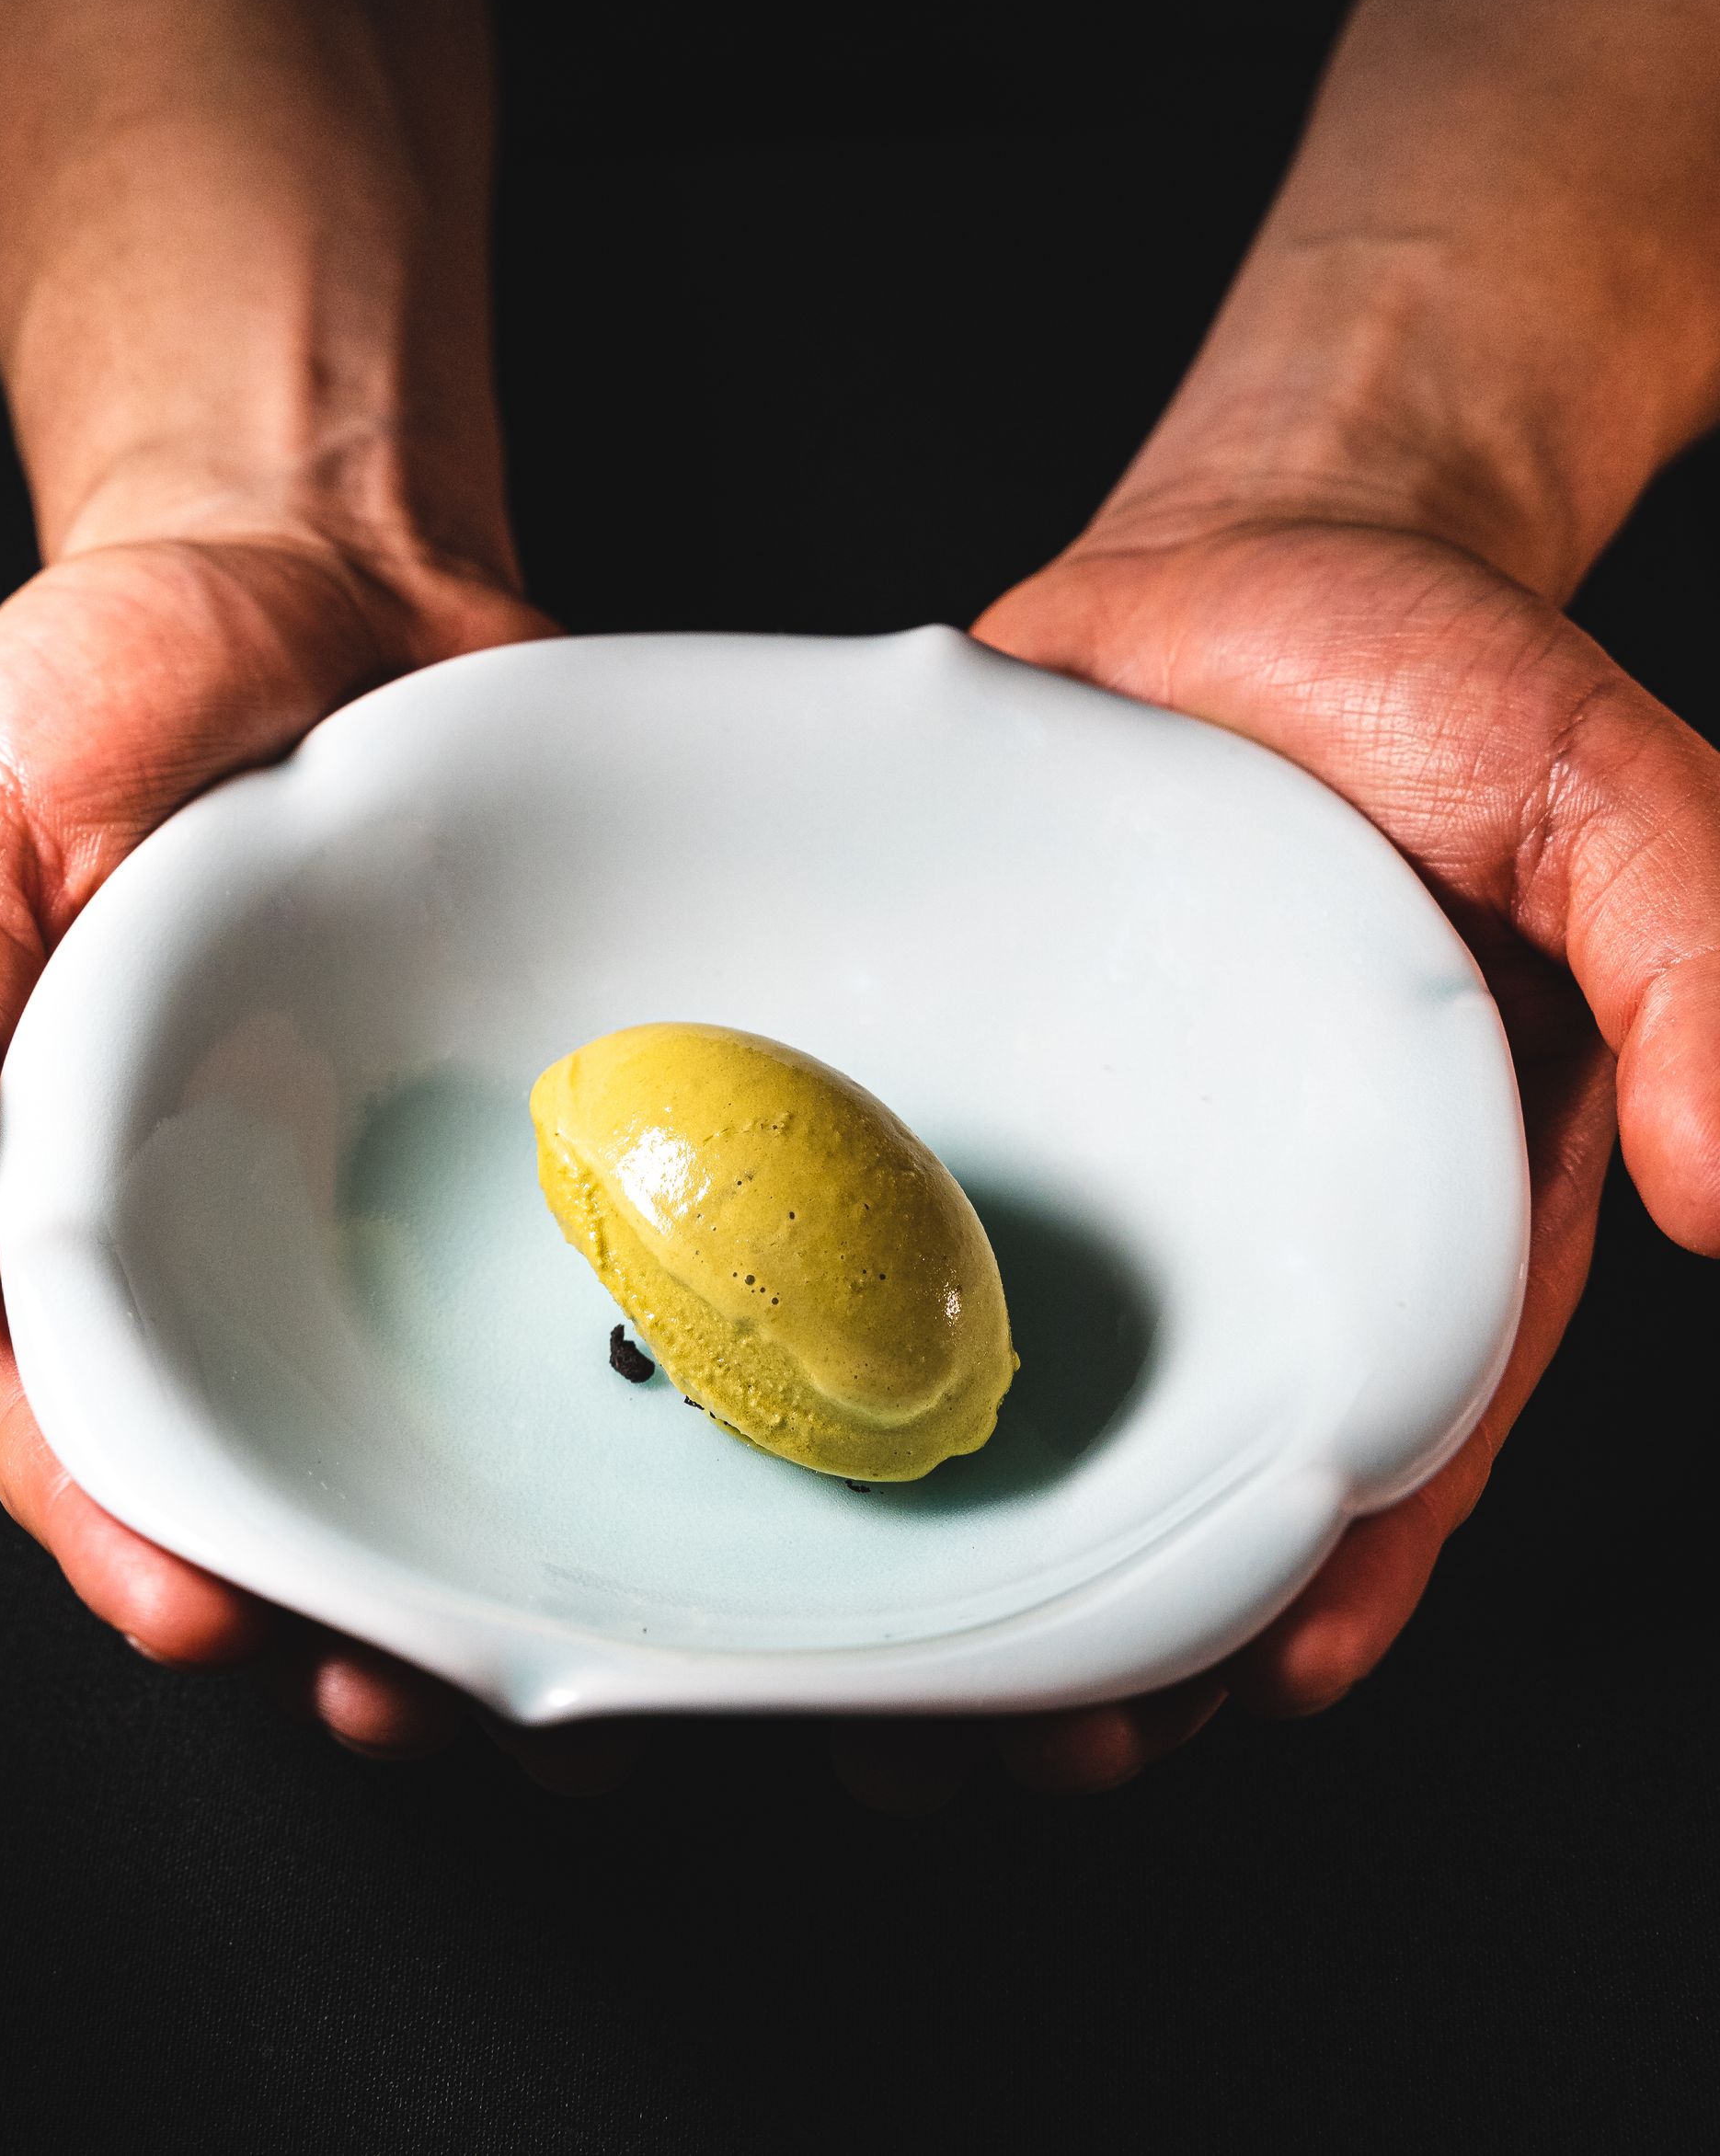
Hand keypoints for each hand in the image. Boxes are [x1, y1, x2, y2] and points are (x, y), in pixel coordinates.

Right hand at [0, 512, 584, 1757]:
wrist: (311, 564)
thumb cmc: (99, 696)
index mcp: (74, 1187)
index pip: (83, 1414)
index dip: (129, 1533)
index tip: (205, 1616)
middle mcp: (244, 1212)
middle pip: (280, 1453)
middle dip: (335, 1594)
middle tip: (416, 1693)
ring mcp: (396, 1169)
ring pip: (436, 1394)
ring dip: (485, 1528)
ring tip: (559, 1642)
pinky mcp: (530, 1102)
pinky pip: (568, 1248)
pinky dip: (610, 1349)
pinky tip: (674, 1430)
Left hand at [826, 502, 1718, 1804]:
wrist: (1238, 577)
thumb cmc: (1427, 692)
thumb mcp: (1599, 801)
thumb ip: (1700, 966)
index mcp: (1407, 1237)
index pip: (1363, 1476)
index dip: (1292, 1606)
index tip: (1206, 1699)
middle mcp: (1226, 1249)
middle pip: (1151, 1502)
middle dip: (1066, 1651)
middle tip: (948, 1749)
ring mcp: (1067, 1196)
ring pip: (982, 1429)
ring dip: (905, 1566)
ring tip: (805, 1678)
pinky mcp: (934, 1115)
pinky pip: (858, 1269)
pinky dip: (795, 1366)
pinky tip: (705, 1439)